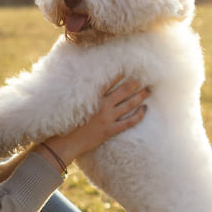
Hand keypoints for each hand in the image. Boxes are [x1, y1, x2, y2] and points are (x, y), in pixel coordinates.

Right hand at [33, 74, 149, 172]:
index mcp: (92, 98)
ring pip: (129, 104)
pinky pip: (129, 122)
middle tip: (143, 78)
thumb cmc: (63, 124)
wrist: (63, 143)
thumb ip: (80, 94)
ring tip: (148, 90)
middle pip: (123, 91)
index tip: (128, 68)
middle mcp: (102, 106)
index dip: (120, 74)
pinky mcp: (109, 131)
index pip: (109, 81)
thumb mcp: (70, 104)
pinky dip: (139, 115)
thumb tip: (83, 84)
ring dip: (140, 96)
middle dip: (135, 83)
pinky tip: (145, 109)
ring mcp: (107, 119)